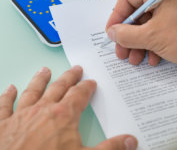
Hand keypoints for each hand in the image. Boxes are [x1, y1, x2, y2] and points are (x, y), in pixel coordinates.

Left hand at [0, 66, 136, 149]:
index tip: (91, 82)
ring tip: (45, 70)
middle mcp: (43, 110)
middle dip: (68, 78)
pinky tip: (10, 88)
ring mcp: (21, 115)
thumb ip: (110, 148)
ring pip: (33, 91)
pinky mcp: (2, 124)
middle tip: (75, 69)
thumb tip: (131, 140)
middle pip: (59, 88)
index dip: (87, 87)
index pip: (79, 95)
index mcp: (64, 116)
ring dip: (40, 80)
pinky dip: (7, 96)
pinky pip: (5, 105)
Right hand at [106, 0, 176, 71]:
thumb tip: (113, 32)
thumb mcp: (152, 37)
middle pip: (137, 14)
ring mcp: (174, 9)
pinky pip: (159, 31)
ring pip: (148, 25)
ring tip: (136, 59)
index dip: (117, 16)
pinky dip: (153, 45)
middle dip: (128, 36)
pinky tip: (152, 58)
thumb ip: (127, 34)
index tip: (112, 32)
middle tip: (122, 51)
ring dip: (139, 44)